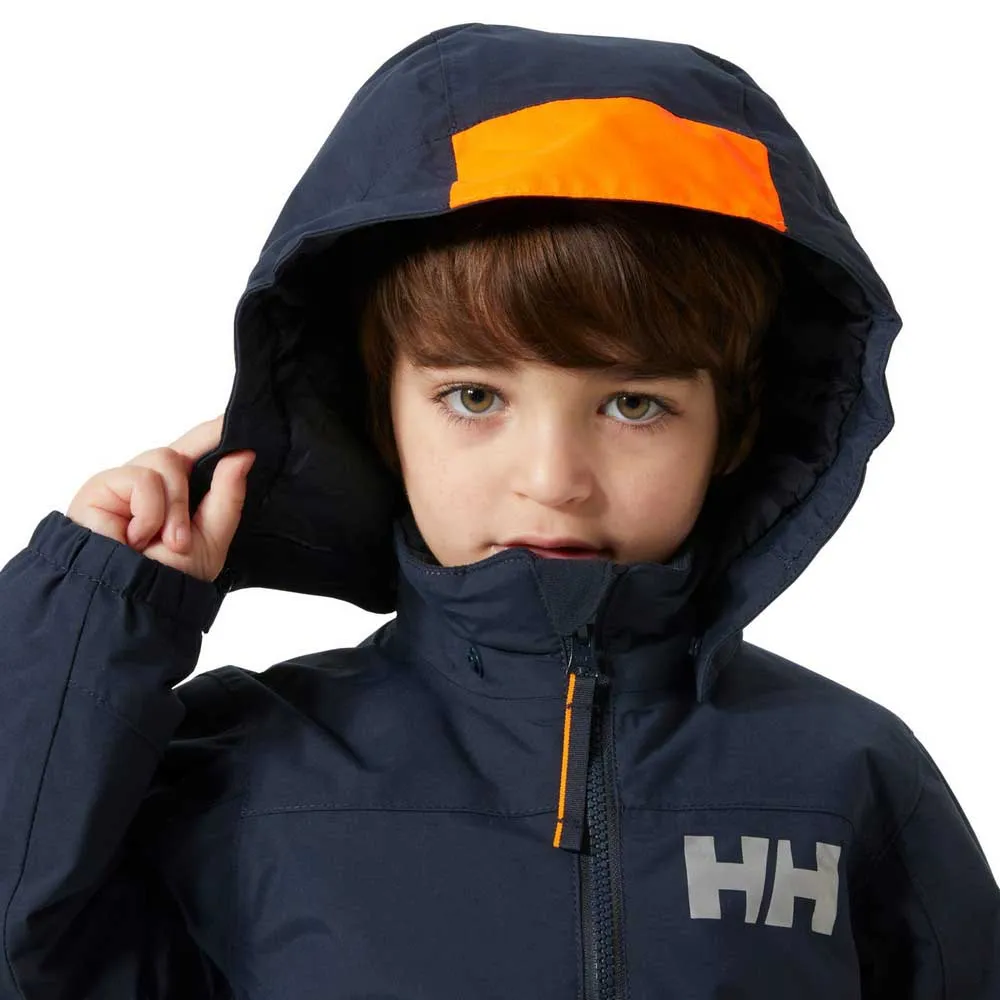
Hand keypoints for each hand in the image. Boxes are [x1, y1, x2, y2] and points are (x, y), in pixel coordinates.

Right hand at [66, 415, 254, 582]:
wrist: (133, 602)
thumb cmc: (169, 577)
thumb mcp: (212, 536)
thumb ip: (228, 494)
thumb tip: (244, 453)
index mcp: (177, 492)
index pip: (196, 450)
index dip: (214, 431)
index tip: (236, 417)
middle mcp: (150, 483)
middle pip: (180, 453)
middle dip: (187, 496)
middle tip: (180, 539)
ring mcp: (124, 482)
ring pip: (164, 460)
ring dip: (172, 508)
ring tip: (162, 541)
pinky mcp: (101, 486)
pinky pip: (140, 477)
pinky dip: (149, 512)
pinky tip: (135, 536)